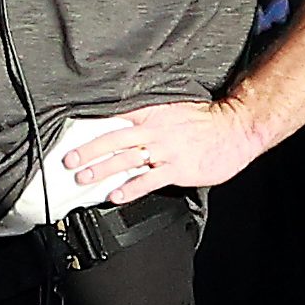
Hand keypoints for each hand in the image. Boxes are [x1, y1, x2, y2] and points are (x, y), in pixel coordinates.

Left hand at [63, 99, 266, 205]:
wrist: (236, 129)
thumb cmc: (206, 120)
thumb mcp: (174, 108)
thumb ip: (149, 116)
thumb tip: (125, 121)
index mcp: (152, 114)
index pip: (116, 119)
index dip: (93, 127)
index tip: (72, 134)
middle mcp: (155, 131)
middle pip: (114, 140)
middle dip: (89, 151)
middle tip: (69, 160)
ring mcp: (165, 151)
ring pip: (126, 160)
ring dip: (102, 170)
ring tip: (84, 179)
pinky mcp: (176, 169)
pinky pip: (148, 180)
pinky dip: (130, 188)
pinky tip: (115, 195)